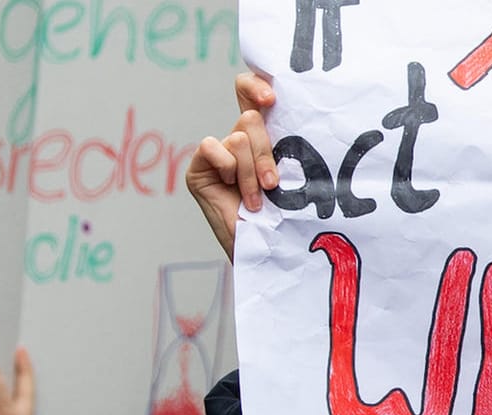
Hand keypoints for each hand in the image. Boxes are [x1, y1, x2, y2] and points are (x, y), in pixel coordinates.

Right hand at [186, 72, 278, 259]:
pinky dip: (227, 168)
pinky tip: (231, 190)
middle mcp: (239, 140)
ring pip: (239, 137)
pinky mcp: (199, 167)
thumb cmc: (282, 218)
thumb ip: (285, 146)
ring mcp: (218, 153)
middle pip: (250, 116)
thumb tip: (292, 114)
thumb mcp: (290, 176)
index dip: (257, 86)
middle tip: (272, 183)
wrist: (262, 251)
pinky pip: (213, 147)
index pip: (252, 92)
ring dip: (251, 172)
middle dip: (265, 151)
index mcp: (262, 137)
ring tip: (257, 199)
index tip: (272, 101)